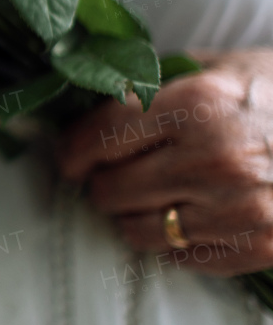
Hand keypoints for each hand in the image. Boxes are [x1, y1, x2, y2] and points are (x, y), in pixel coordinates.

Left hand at [58, 49, 272, 275]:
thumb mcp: (220, 67)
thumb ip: (154, 78)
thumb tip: (90, 91)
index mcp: (195, 105)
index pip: (97, 138)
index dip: (73, 150)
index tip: (70, 155)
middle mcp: (212, 159)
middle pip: (109, 190)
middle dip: (103, 182)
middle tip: (113, 173)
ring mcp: (238, 208)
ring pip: (138, 231)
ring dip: (134, 215)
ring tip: (151, 195)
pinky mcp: (260, 246)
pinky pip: (181, 257)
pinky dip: (174, 240)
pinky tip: (188, 216)